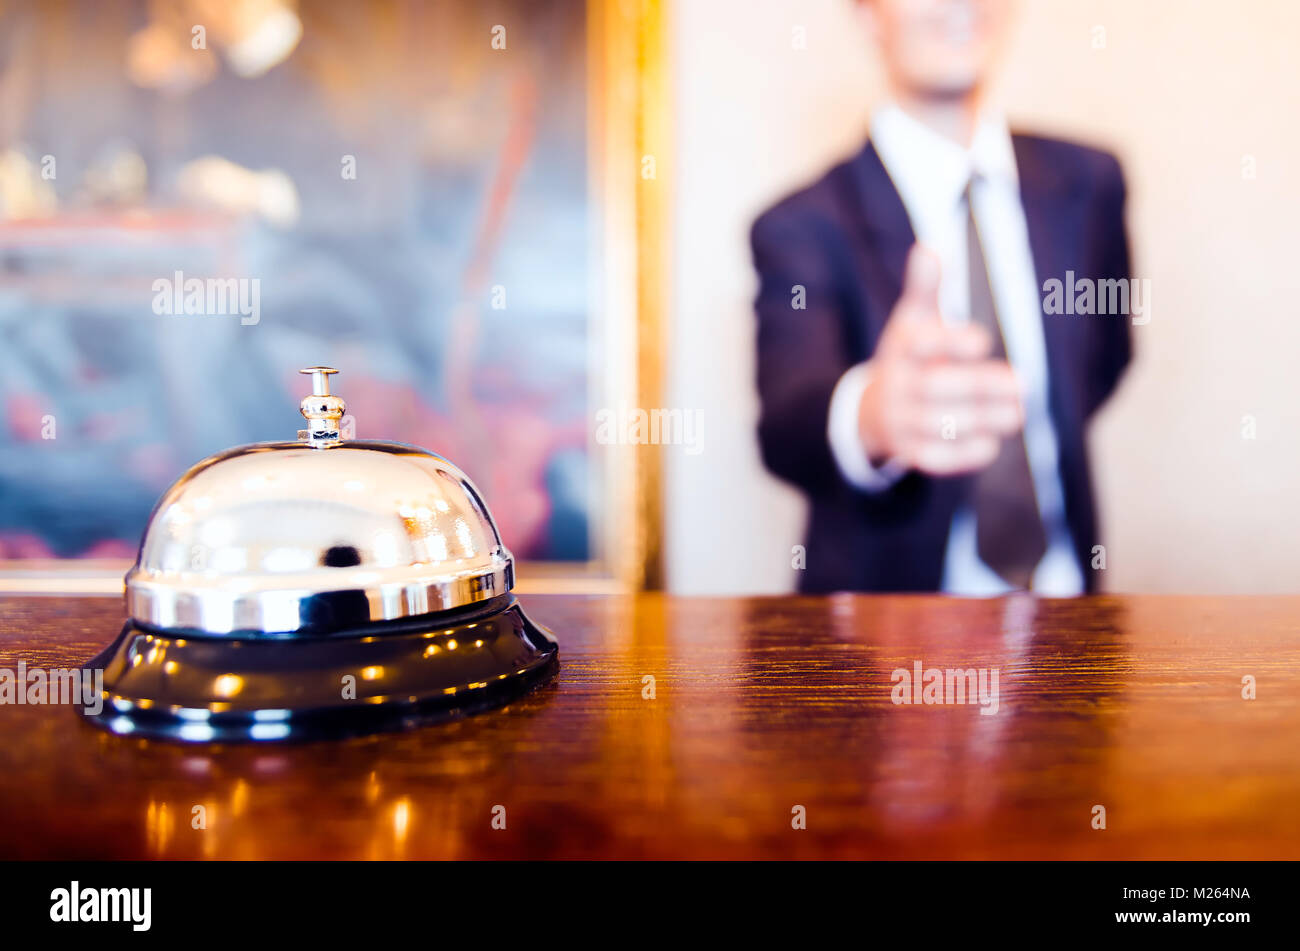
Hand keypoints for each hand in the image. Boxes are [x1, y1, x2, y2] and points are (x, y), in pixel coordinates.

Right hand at [857, 245, 1024, 475]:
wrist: (870, 413)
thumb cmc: (908, 359)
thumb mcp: (911, 322)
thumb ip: (925, 289)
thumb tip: (929, 248)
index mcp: (899, 348)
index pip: (922, 343)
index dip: (951, 342)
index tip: (983, 342)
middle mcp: (895, 384)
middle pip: (936, 386)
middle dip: (982, 386)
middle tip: (1023, 385)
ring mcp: (898, 421)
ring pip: (941, 423)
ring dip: (984, 420)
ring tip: (1018, 414)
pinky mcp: (907, 451)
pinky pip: (936, 457)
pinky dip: (965, 453)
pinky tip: (991, 443)